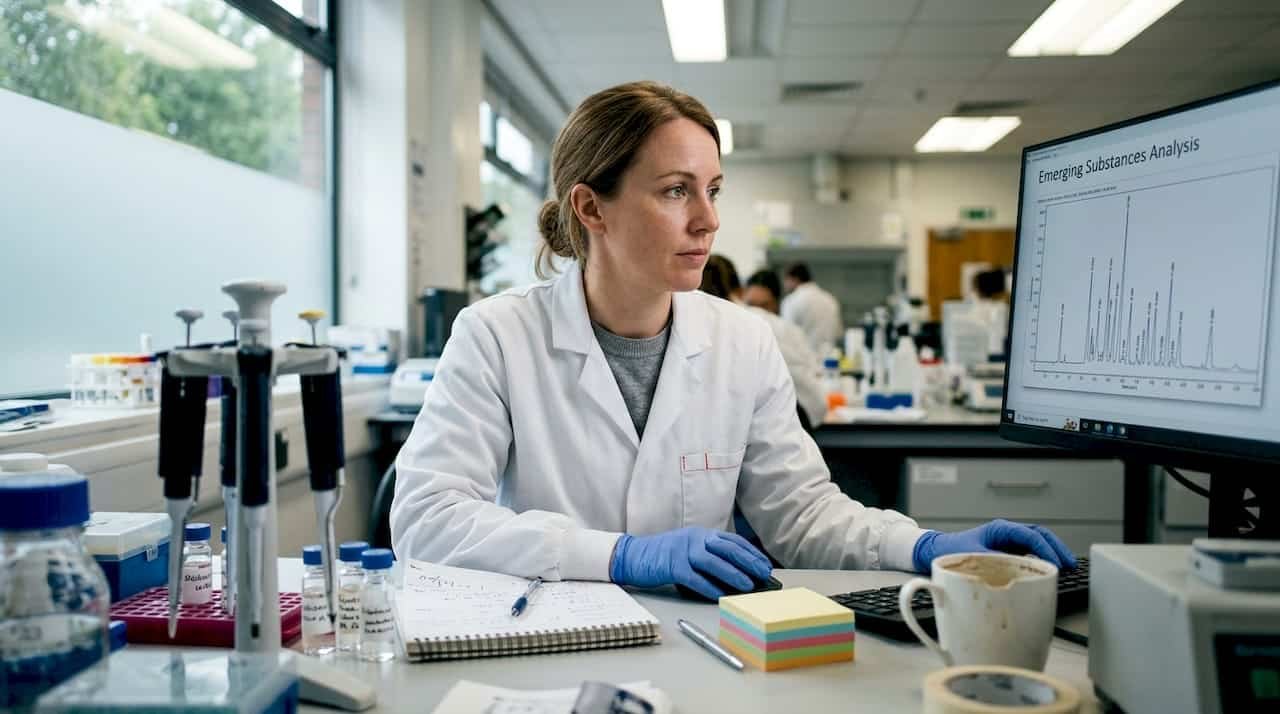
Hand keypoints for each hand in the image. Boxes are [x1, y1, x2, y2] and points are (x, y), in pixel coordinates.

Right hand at [610, 527, 772, 599]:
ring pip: (713, 562)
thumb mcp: (689, 549)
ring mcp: (682, 551)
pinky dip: (709, 587)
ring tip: (748, 585)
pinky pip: (694, 578)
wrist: (632, 556)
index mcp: (701, 534)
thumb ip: (709, 557)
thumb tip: (737, 574)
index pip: (732, 541)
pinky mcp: (671, 566)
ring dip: (733, 573)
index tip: (765, 565)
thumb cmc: (663, 556)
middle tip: (764, 574)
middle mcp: (694, 539)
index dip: (751, 553)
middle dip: (748, 561)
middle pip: (727, 548)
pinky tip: (720, 595)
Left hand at [911, 519, 1076, 573]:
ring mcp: (1007, 542)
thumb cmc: (949, 551)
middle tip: (1070, 564)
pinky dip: (1042, 560)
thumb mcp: (971, 558)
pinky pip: (1029, 554)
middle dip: (1056, 548)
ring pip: (1037, 543)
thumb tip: (1012, 575)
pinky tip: (1049, 571)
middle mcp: (1006, 533)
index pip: (1030, 535)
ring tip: (1066, 568)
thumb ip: (992, 565)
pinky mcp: (1006, 552)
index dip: (1046, 549)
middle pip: (1039, 535)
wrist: (933, 552)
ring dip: (1052, 553)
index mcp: (999, 529)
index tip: (1056, 563)